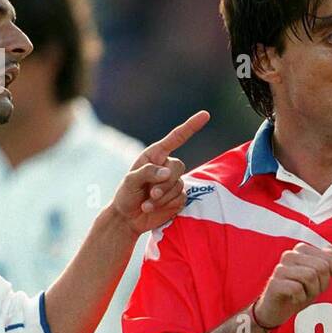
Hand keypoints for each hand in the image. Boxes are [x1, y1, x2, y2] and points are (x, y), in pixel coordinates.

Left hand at [112, 110, 210, 233]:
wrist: (128, 218)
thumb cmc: (126, 195)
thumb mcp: (130, 181)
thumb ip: (148, 173)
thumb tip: (167, 173)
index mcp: (155, 155)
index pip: (176, 138)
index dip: (191, 126)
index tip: (205, 114)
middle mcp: (167, 166)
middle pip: (178, 166)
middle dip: (164, 182)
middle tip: (151, 194)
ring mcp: (174, 182)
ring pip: (178, 185)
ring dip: (162, 196)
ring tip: (147, 203)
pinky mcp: (179, 198)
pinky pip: (180, 198)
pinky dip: (166, 205)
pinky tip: (152, 208)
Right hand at [253, 243, 331, 329]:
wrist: (275, 310)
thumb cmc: (296, 292)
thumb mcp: (316, 279)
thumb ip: (326, 263)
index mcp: (302, 250)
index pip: (331, 259)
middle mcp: (290, 255)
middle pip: (321, 267)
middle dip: (322, 285)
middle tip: (312, 293)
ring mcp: (280, 267)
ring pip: (310, 276)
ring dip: (311, 292)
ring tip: (302, 295)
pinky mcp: (274, 282)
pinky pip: (297, 288)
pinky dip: (300, 298)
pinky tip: (293, 299)